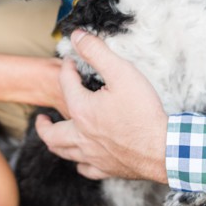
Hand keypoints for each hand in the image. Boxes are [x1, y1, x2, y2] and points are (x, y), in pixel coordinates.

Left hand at [36, 31, 168, 182]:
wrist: (165, 149)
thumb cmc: (144, 112)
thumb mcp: (122, 73)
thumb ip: (97, 52)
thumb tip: (77, 36)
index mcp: (81, 111)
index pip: (66, 84)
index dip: (67, 69)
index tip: (70, 63)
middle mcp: (81, 136)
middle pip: (52, 133)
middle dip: (43, 124)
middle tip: (41, 117)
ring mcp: (93, 155)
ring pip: (64, 152)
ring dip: (56, 143)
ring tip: (53, 137)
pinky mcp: (107, 169)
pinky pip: (86, 170)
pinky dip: (79, 164)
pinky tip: (82, 160)